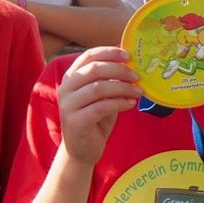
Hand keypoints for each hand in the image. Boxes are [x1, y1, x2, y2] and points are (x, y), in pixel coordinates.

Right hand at [56, 47, 138, 162]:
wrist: (82, 149)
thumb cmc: (94, 119)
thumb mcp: (102, 95)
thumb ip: (110, 80)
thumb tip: (132, 64)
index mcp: (71, 77)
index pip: (88, 56)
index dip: (109, 53)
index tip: (128, 56)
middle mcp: (66, 88)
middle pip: (94, 69)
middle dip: (119, 71)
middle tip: (137, 77)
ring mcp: (68, 105)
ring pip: (98, 88)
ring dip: (122, 88)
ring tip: (138, 92)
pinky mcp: (76, 121)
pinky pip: (101, 107)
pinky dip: (119, 103)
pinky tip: (131, 104)